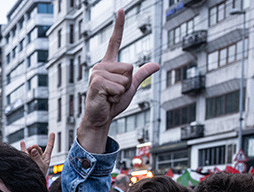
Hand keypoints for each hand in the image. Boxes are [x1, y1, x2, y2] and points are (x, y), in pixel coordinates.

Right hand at [20, 132, 54, 173]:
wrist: (30, 183)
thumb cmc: (37, 176)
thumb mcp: (40, 166)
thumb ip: (37, 157)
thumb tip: (33, 149)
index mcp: (46, 159)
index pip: (49, 148)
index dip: (51, 140)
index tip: (52, 133)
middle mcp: (39, 158)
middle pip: (38, 148)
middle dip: (36, 147)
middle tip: (31, 149)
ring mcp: (32, 158)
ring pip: (31, 150)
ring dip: (30, 148)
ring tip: (28, 148)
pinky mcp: (25, 159)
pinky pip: (24, 152)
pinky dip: (23, 147)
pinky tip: (22, 142)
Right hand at [78, 10, 159, 152]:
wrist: (100, 118)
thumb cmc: (112, 103)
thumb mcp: (130, 87)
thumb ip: (141, 75)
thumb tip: (157, 65)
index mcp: (109, 64)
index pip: (114, 41)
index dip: (118, 25)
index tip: (121, 10)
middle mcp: (101, 66)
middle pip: (130, 67)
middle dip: (127, 83)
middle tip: (114, 92)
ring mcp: (97, 73)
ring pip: (125, 77)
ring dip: (121, 91)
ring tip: (109, 96)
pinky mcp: (96, 83)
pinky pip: (119, 87)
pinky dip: (116, 96)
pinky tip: (106, 99)